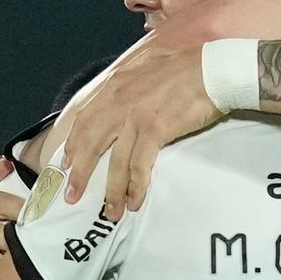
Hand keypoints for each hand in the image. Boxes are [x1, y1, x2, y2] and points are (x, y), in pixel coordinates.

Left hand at [57, 37, 217, 219]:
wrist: (213, 69)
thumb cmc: (187, 69)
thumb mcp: (147, 69)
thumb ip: (130, 85)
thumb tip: (123, 99)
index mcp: (116, 86)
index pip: (85, 119)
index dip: (74, 144)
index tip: (66, 163)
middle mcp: (120, 101)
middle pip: (91, 144)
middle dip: (80, 173)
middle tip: (72, 195)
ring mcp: (136, 117)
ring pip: (115, 162)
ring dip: (111, 190)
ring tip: (110, 211)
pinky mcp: (155, 130)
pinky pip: (139, 166)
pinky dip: (136, 187)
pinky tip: (134, 202)